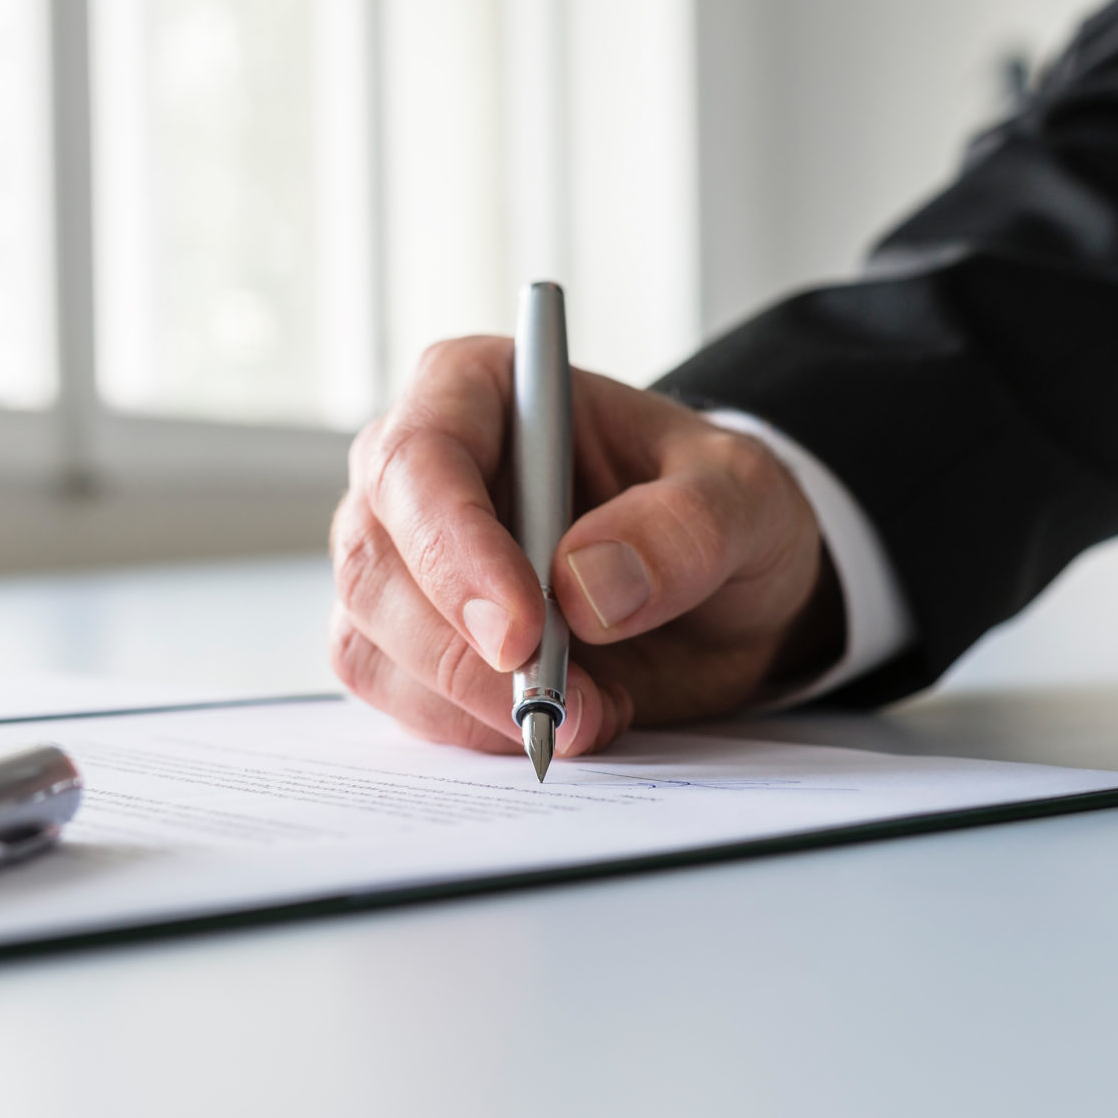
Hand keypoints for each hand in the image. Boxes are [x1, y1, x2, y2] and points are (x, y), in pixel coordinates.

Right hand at [329, 337, 841, 757]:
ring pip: (372, 642)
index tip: (521, 632)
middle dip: (461, 653)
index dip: (454, 551)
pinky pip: (399, 699)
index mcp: (477, 388)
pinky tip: (558, 719)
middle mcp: (415, 470)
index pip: (419, 461)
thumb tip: (586, 585)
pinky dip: (474, 729)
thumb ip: (684, 526)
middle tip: (562, 703)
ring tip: (592, 711)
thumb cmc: (716, 511)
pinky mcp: (405, 641)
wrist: (721, 593)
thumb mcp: (745, 497)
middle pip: (374, 563)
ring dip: (474, 703)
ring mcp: (399, 559)